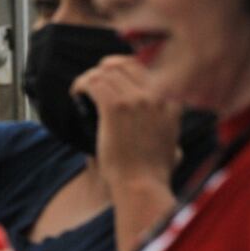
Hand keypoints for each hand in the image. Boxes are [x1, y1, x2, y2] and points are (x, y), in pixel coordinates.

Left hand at [72, 55, 180, 186]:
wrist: (141, 185)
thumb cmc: (152, 174)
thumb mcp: (173, 148)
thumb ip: (170, 136)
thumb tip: (174, 147)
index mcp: (170, 102)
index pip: (143, 70)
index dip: (121, 70)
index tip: (108, 79)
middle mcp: (155, 96)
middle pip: (123, 65)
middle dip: (103, 70)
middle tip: (90, 82)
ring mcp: (136, 100)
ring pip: (106, 72)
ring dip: (89, 78)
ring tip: (80, 90)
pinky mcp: (115, 108)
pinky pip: (94, 83)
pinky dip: (81, 85)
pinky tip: (75, 93)